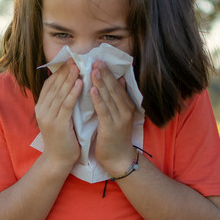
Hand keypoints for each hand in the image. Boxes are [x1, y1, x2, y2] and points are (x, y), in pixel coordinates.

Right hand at [35, 59, 82, 170]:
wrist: (58, 160)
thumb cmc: (62, 138)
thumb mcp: (58, 117)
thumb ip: (60, 103)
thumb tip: (70, 85)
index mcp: (41, 107)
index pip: (49, 84)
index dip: (59, 72)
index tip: (69, 61)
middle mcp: (42, 110)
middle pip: (54, 85)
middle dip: (65, 71)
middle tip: (75, 59)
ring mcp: (48, 117)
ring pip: (60, 93)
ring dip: (70, 78)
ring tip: (78, 67)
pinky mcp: (58, 124)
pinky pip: (66, 104)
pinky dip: (73, 92)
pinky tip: (80, 83)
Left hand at [90, 61, 136, 175]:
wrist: (119, 159)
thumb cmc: (115, 137)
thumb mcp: (119, 116)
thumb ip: (118, 99)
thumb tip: (119, 80)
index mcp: (127, 106)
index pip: (118, 86)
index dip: (109, 73)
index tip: (100, 60)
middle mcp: (125, 110)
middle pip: (114, 88)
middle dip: (104, 73)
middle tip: (95, 60)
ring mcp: (119, 119)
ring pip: (109, 97)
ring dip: (100, 83)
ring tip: (93, 70)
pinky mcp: (111, 127)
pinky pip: (103, 110)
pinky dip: (98, 99)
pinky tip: (92, 90)